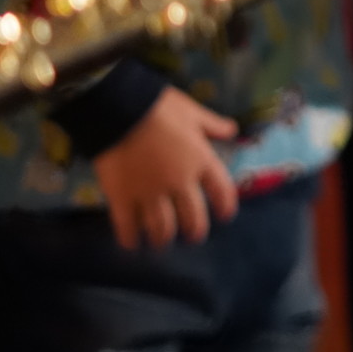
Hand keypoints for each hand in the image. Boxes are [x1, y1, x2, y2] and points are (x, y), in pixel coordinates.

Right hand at [92, 86, 238, 249]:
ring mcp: (150, 194)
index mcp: (201, 161)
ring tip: (161, 241)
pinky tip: (131, 244)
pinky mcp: (122, 198)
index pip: (222, 191)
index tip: (225, 215)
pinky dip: (130, 239)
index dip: (225, 206)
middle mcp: (180, 183)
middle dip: (194, 231)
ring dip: (163, 238)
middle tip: (193, 235)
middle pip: (193, 218)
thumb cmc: (160, 107)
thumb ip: (212, 124)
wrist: (120, 109)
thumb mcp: (192, 112)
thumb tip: (232, 130)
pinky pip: (127, 226)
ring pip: (162, 228)